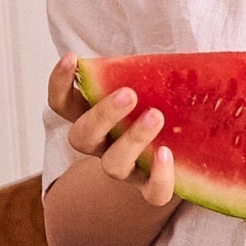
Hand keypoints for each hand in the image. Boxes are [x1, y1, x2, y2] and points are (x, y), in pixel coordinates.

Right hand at [47, 54, 175, 207]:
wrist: (186, 154)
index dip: (59, 83)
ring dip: (132, 140)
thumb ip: (146, 71)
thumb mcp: (150, 85)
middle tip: (128, 94)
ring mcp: (126, 170)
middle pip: (82, 137)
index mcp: (95, 117)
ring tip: (156, 116)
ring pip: (113, 165)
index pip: (63, 104)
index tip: (71, 58)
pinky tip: (167, 154)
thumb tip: (169, 51)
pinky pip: (151, 194)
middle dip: (101, 115)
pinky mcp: (151, 188)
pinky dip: (158, 177)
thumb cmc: (162, 107)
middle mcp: (103, 145)